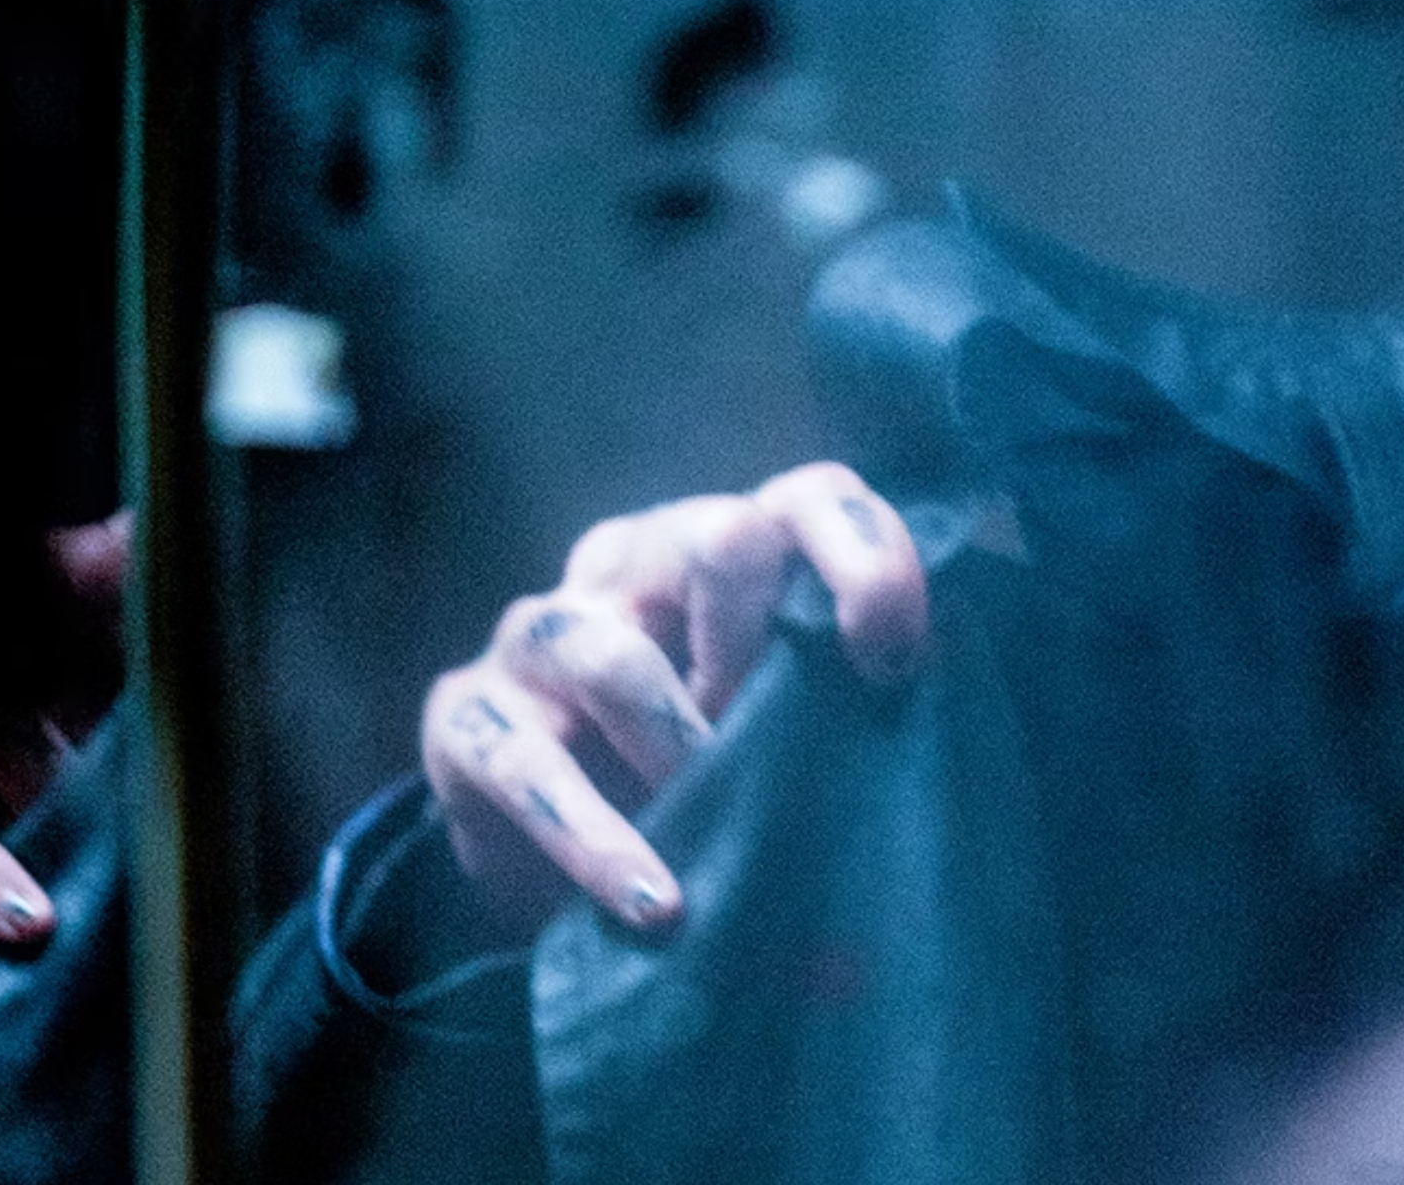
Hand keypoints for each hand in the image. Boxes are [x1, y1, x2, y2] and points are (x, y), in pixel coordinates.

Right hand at [420, 462, 929, 928]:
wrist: (558, 863)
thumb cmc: (709, 779)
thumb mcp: (784, 736)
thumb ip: (845, 715)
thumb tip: (938, 748)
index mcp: (725, 551)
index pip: (811, 499)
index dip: (866, 560)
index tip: (894, 664)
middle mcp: (630, 566)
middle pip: (717, 537)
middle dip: (762, 637)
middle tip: (777, 738)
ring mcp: (540, 635)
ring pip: (613, 656)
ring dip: (680, 747)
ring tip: (714, 819)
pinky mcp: (465, 720)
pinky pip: (529, 770)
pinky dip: (598, 843)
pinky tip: (655, 903)